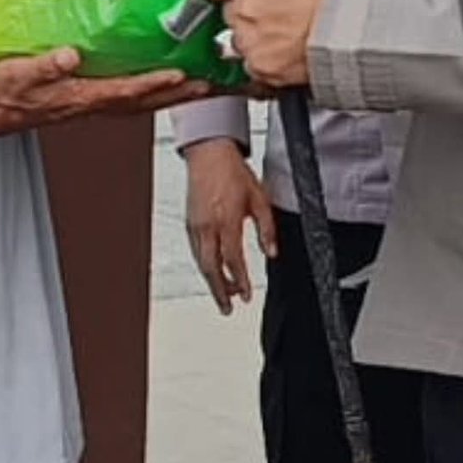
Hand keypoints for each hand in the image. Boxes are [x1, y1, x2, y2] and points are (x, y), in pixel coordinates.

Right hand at [0, 49, 211, 128]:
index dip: (154, 82)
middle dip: (181, 93)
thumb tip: (70, 54)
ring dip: (177, 94)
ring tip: (206, 85)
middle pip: (148, 100)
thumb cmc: (10, 92)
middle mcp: (96, 102)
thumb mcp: (20, 74)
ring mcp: (99, 103)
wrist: (0, 110)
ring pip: (147, 101)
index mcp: (82, 96)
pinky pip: (136, 97)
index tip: (180, 74)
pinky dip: (159, 91)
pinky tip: (172, 82)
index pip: (126, 90)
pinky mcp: (97, 98)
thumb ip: (46, 65)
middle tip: (212, 84)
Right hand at [183, 138, 276, 314]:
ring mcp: (195, 225)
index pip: (233, 259)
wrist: (209, 154)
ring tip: (225, 294)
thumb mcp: (260, 198)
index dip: (240, 281)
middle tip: (228, 308)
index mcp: (226, 220)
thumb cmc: (234, 173)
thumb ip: (267, 228)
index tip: (246, 295)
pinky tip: (214, 270)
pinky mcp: (189, 222)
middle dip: (220, 291)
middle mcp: (207, 226)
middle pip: (211, 268)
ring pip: (202, 262)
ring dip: (213, 281)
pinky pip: (196, 251)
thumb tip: (272, 252)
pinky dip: (205, 265)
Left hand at [197, 0, 333, 87]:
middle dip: (245, 13)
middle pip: (227, 12)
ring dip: (254, 38)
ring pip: (239, 40)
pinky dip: (265, 62)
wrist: (352, 32)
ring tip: (285, 35)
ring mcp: (250, 41)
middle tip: (273, 13)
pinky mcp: (260, 68)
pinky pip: (252, 65)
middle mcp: (244, 10)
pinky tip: (285, 53)